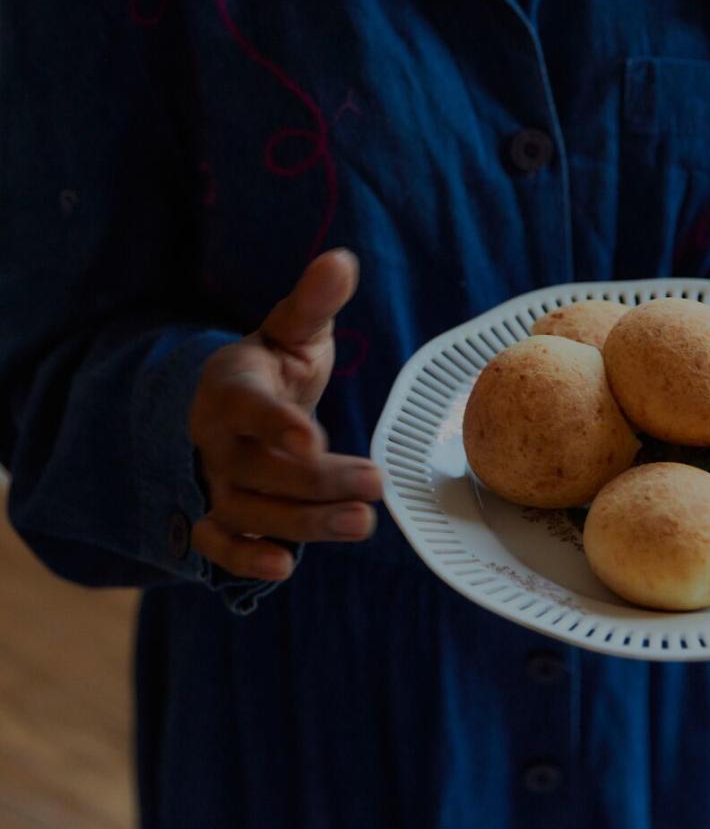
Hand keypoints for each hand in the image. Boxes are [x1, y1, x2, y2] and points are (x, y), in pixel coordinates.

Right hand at [188, 248, 381, 580]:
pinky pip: (219, 547)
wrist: (229, 404)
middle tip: (376, 482)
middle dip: (316, 482)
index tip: (313, 436)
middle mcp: (216, 439)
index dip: (276, 422)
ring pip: (248, 511)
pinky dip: (243, 561)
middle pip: (258, 470)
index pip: (247, 406)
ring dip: (302, 524)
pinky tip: (285, 568)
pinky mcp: (218, 517)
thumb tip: (342, 260)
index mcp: (231, 387)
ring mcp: (214, 481)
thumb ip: (314, 301)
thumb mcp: (293, 330)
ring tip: (361, 523)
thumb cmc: (271, 366)